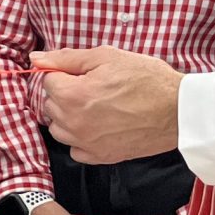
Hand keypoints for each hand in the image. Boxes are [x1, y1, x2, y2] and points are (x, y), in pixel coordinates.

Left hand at [34, 47, 182, 163]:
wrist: (179, 110)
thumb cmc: (147, 79)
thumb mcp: (107, 57)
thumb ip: (67, 58)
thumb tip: (36, 59)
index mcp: (73, 95)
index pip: (47, 81)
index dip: (64, 74)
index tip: (83, 74)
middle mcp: (74, 123)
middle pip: (51, 105)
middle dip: (66, 94)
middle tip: (94, 88)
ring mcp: (86, 143)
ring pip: (59, 129)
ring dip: (70, 117)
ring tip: (96, 107)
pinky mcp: (100, 157)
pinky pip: (76, 149)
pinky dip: (82, 138)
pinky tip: (100, 126)